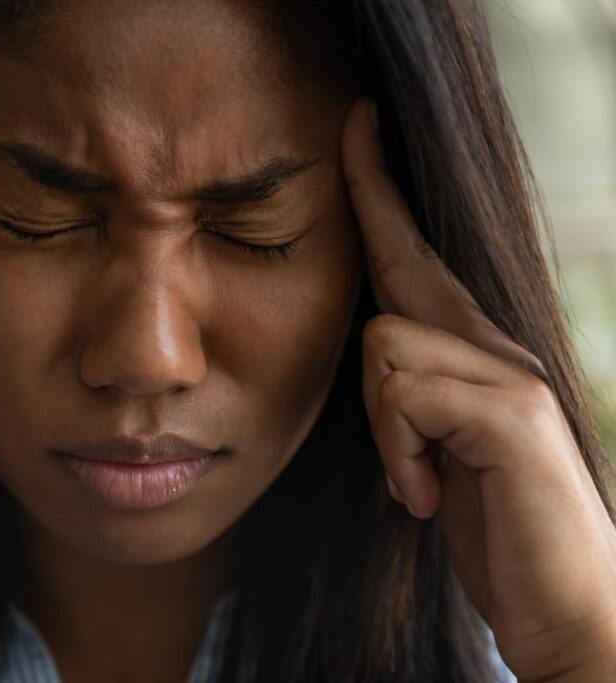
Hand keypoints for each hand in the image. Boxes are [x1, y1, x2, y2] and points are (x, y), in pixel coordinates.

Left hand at [341, 98, 615, 679]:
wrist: (565, 612)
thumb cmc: (495, 533)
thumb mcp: (435, 454)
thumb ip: (411, 400)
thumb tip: (375, 363)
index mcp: (472, 358)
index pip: (414, 262)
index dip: (381, 194)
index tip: (359, 127)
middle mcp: (496, 351)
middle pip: (402, 269)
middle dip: (373, 204)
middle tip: (357, 127)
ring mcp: (510, 376)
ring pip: (384, 344)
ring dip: (380, 429)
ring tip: (416, 483)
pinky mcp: (511, 415)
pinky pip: (404, 394)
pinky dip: (399, 454)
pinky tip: (426, 498)